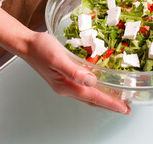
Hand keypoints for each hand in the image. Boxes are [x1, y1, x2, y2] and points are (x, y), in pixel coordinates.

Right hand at [0, 3, 130, 114]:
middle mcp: (66, 88)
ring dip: (103, 100)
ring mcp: (65, 84)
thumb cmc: (40, 49)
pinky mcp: (65, 78)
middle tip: (125, 109)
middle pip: (92, 100)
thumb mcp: (57, 58)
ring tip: (116, 102)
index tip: (123, 108)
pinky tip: (99, 87)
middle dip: (109, 105)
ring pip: (88, 96)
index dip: (110, 102)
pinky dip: (94, 91)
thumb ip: (74, 71)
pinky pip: (83, 89)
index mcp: (66, 85)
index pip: (93, 96)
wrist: (27, 44)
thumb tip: (92, 80)